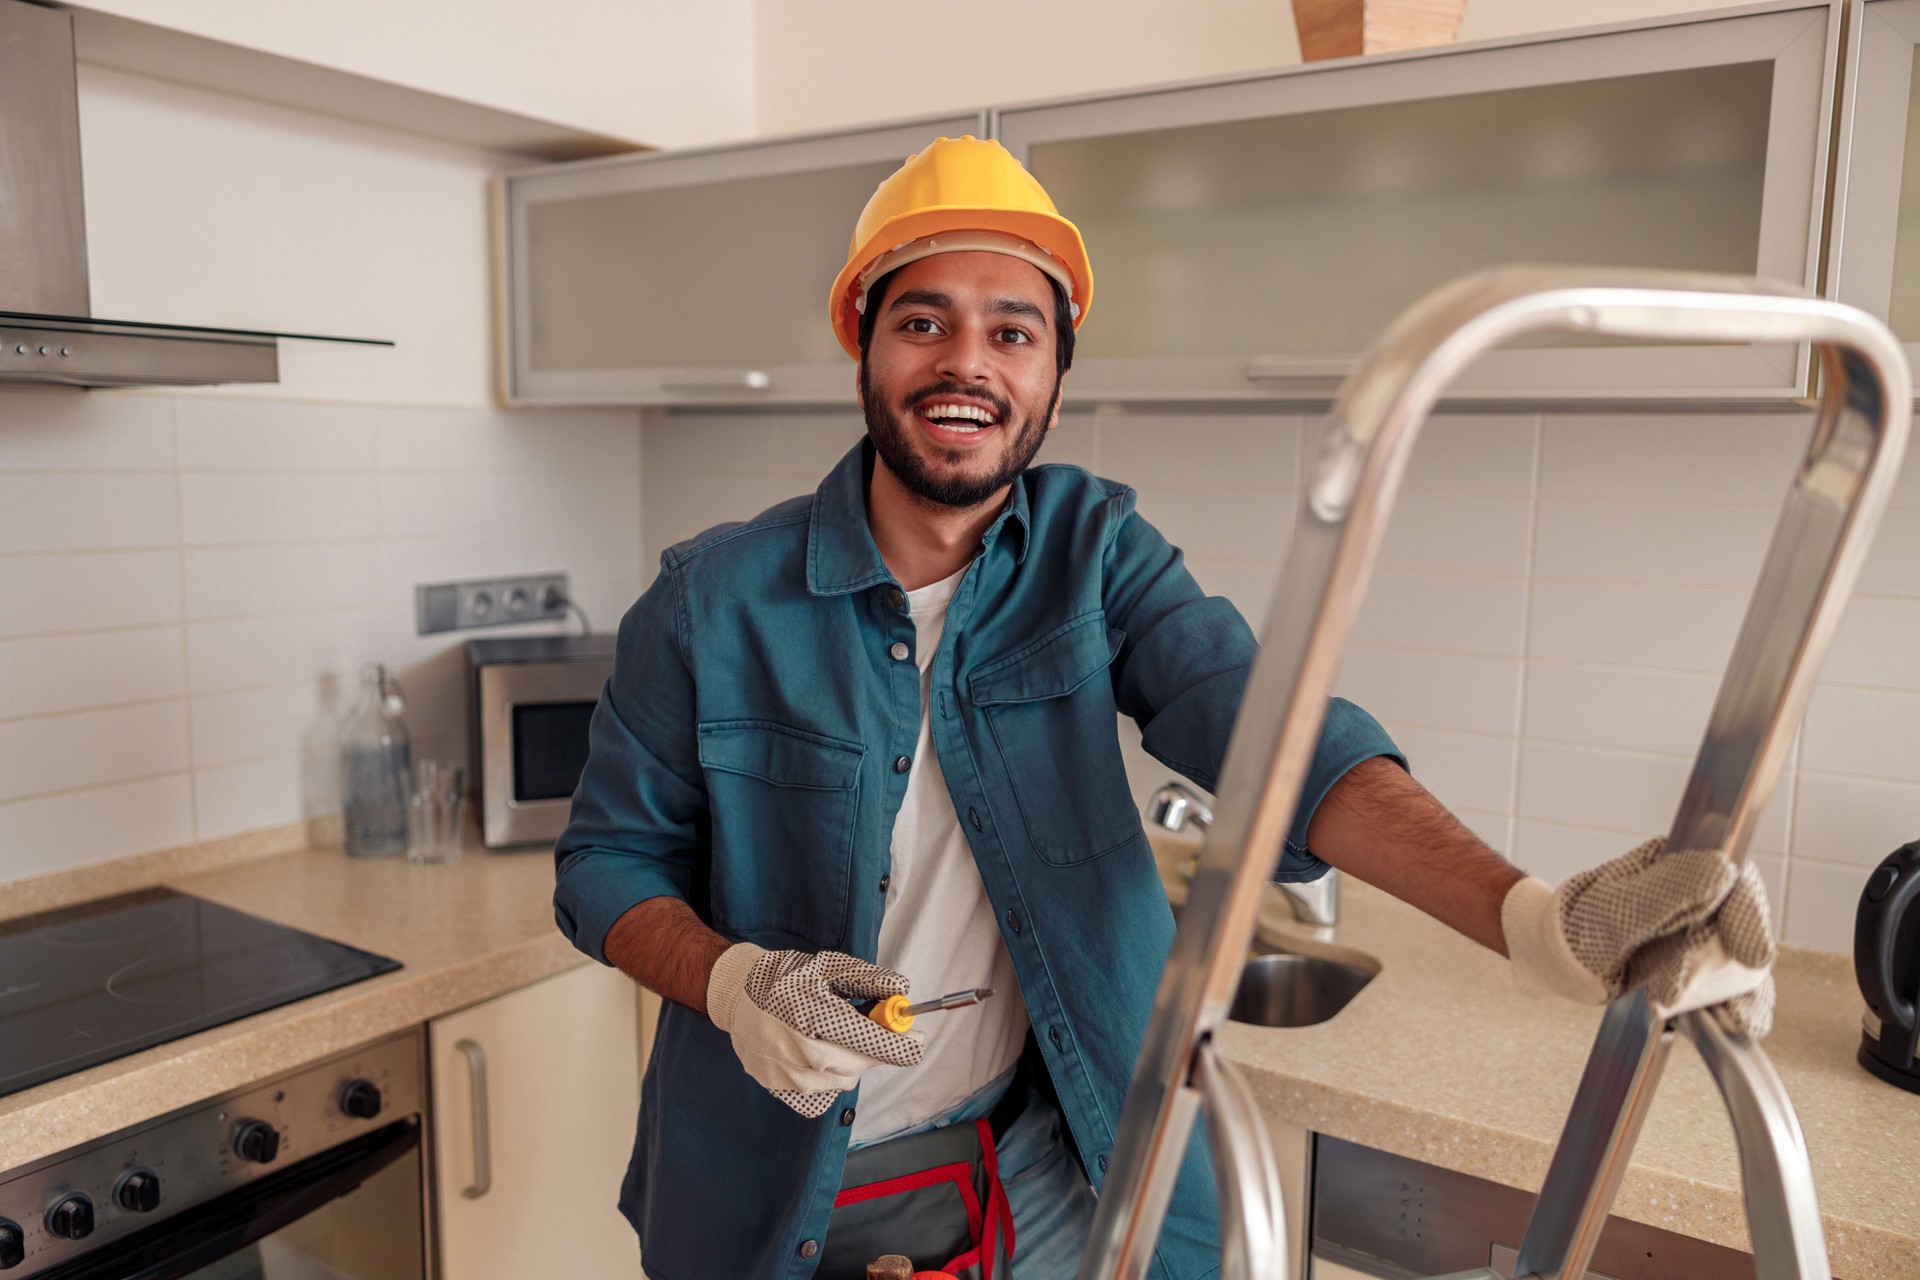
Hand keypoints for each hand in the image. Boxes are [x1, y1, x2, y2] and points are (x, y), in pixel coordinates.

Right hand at [706, 943, 924, 1116]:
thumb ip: (869, 980)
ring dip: (851, 1060)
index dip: (903, 1045)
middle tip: (875, 1029)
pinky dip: (829, 1076)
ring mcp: (788, 1076)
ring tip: (834, 1034)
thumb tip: (902, 992)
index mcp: (815, 1017)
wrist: (738, 996)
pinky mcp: (779, 1089)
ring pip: (844, 1080)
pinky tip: (816, 1053)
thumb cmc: (787, 978)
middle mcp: (801, 1052)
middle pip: (863, 1065)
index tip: (918, 1040)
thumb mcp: (829, 967)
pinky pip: (822, 1093)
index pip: (874, 1044)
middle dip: (876, 1049)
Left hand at [1502, 837, 1775, 1036]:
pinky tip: (1731, 1022)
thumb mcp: (1612, 909)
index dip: (1748, 918)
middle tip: (1670, 989)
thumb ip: (1663, 893)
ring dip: (1732, 992)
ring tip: (1678, 1004)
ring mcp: (1710, 935)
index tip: (1748, 955)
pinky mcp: (1708, 971)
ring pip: (1747, 963)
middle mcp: (1704, 897)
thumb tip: (1721, 870)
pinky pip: (1739, 990)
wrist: (1559, 959)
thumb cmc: (1578, 926)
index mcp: (1682, 865)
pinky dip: (1741, 1008)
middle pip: (1745, 928)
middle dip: (1718, 966)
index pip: (1738, 883)